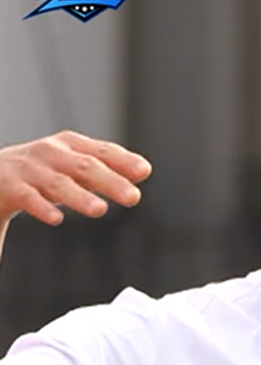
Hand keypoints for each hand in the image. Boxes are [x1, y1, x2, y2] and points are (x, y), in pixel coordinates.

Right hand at [0, 130, 151, 224]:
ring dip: (79, 197)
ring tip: (99, 210)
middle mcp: (51, 152)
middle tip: (133, 197)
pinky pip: (27, 197)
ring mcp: (29, 168)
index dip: (123, 160)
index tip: (144, 171)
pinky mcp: (8, 186)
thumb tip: (144, 170)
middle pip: (85, 167)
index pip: (103, 152)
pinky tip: (57, 219)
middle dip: (110, 181)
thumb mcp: (74, 165)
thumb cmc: (42, 170)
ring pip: (58, 184)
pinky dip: (42, 207)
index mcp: (71, 145)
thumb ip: (106, 168)